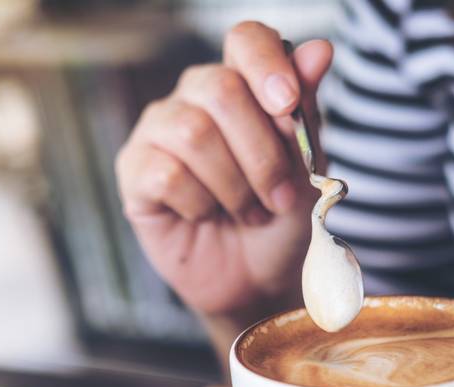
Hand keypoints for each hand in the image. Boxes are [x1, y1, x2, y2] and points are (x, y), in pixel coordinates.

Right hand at [115, 22, 332, 315]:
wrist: (257, 280)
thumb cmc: (281, 220)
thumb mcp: (307, 168)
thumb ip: (306, 110)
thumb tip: (319, 49)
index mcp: (241, 84)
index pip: (245, 40)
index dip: (266, 64)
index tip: (288, 105)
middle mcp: (194, 97)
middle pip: (220, 89)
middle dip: (261, 154)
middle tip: (279, 197)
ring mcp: (158, 131)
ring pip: (192, 132)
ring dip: (234, 186)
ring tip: (247, 212)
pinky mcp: (134, 170)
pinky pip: (166, 173)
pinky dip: (200, 205)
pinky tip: (205, 217)